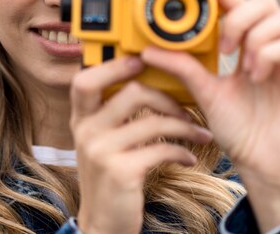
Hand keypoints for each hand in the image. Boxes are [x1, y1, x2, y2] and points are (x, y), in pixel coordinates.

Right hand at [70, 56, 213, 233]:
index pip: (85, 80)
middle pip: (130, 92)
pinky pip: (161, 149)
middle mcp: (86, 131)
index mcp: (80, 119)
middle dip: (166, 96)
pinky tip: (189, 158)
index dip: (113, 66)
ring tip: (199, 134)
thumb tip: (142, 84)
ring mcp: (101, 151)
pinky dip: (182, 152)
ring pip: (152, 120)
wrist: (103, 223)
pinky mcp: (120, 171)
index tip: (141, 61)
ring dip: (184, 126)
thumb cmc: (109, 178)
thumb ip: (111, 115)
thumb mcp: (100, 142)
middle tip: (185, 107)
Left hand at [141, 0, 279, 230]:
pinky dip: (268, 55)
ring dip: (255, 37)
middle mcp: (266, 46)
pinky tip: (256, 76)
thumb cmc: (236, 127)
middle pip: (265, 1)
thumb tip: (149, 49)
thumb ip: (182, 68)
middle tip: (224, 46)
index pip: (233, 4)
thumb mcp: (203, 92)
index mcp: (243, 46)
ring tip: (242, 66)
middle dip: (240, 16)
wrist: (258, 161)